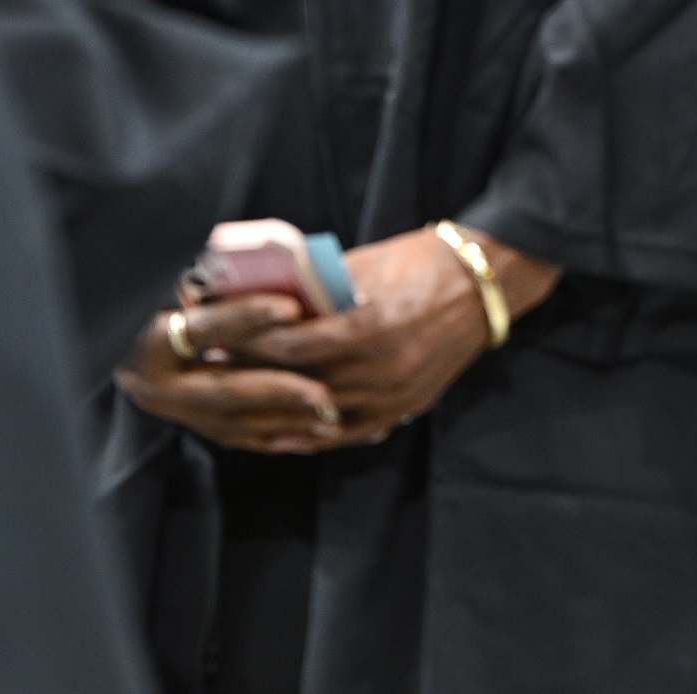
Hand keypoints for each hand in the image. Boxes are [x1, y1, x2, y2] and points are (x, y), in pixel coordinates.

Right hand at [117, 294, 343, 455]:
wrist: (114, 337)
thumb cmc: (155, 294)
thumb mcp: (174, 281)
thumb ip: (214, 280)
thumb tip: (271, 265)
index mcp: (151, 339)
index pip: (204, 326)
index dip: (247, 316)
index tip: (292, 307)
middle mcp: (157, 382)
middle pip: (224, 389)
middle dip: (278, 391)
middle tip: (324, 393)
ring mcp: (172, 408)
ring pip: (233, 422)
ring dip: (284, 422)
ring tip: (329, 418)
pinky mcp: (188, 421)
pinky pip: (235, 434)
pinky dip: (273, 435)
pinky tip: (308, 435)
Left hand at [244, 226, 560, 444]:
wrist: (484, 281)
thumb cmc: (423, 260)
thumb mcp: (367, 264)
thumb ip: (320, 289)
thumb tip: (266, 303)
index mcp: (370, 325)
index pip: (291, 345)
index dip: (248, 344)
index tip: (215, 338)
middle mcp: (381, 368)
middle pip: (299, 382)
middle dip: (251, 376)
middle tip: (212, 371)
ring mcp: (394, 394)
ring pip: (319, 414)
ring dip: (276, 408)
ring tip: (237, 401)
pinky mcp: (405, 407)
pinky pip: (349, 432)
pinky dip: (313, 436)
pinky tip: (284, 435)